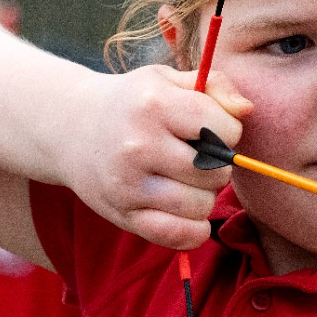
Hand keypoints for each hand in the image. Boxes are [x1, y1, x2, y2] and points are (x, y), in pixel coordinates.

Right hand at [68, 65, 250, 250]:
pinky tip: (186, 211)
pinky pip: (179, 235)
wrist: (70, 128)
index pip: (225, 130)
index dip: (228, 131)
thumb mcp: (168, 80)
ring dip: (204, 197)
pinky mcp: (123, 215)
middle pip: (217, 172)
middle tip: (198, 158)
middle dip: (217, 166)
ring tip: (185, 181)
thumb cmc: (133, 103)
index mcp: (154, 104)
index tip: (209, 130)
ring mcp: (128, 184)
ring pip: (202, 206)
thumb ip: (214, 87)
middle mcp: (139, 144)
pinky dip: (193, 230)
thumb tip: (246, 110)